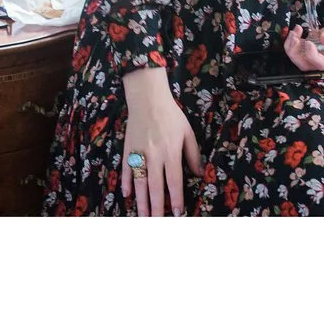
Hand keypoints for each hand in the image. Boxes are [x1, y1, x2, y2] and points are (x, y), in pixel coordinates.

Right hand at [119, 68, 204, 216]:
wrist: (148, 99)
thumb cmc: (171, 116)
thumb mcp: (187, 133)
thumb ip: (192, 154)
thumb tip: (197, 174)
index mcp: (171, 152)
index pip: (174, 181)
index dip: (176, 198)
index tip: (178, 213)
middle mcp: (155, 155)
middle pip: (156, 186)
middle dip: (157, 207)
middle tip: (156, 223)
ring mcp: (139, 153)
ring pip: (140, 182)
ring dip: (141, 201)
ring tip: (142, 216)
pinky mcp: (128, 149)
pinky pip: (126, 169)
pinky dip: (126, 183)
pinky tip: (127, 195)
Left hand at [283, 13, 323, 71]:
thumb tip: (323, 40)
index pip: (321, 63)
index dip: (311, 55)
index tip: (308, 41)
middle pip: (306, 65)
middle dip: (295, 53)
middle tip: (295, 36)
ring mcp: (318, 53)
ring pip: (300, 59)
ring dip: (292, 47)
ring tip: (295, 31)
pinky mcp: (314, 47)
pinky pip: (299, 50)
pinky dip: (294, 41)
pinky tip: (298, 30)